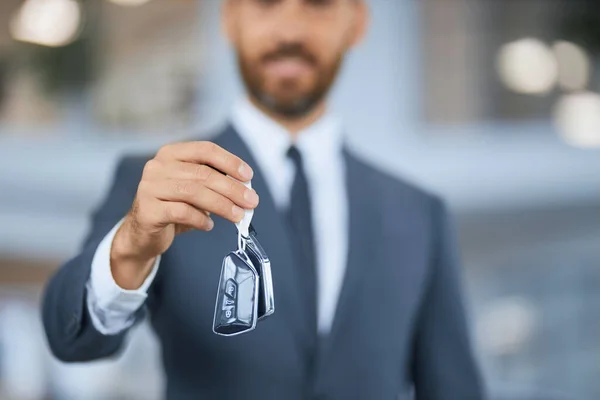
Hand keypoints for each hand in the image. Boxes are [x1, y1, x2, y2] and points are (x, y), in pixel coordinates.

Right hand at [110, 141, 258, 288]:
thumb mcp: (194, 190)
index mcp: (171, 154)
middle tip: (252, 201)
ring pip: (194, 192)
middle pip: (203, 173)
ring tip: (238, 216)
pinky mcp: (147, 210)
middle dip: (232, 188)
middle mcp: (157, 166)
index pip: (205, 150)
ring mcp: (149, 187)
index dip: (230, 161)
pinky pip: (182, 212)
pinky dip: (201, 220)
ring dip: (222, 205)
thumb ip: (214, 184)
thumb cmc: (173, 208)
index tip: (248, 176)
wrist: (143, 234)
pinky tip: (209, 226)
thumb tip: (245, 190)